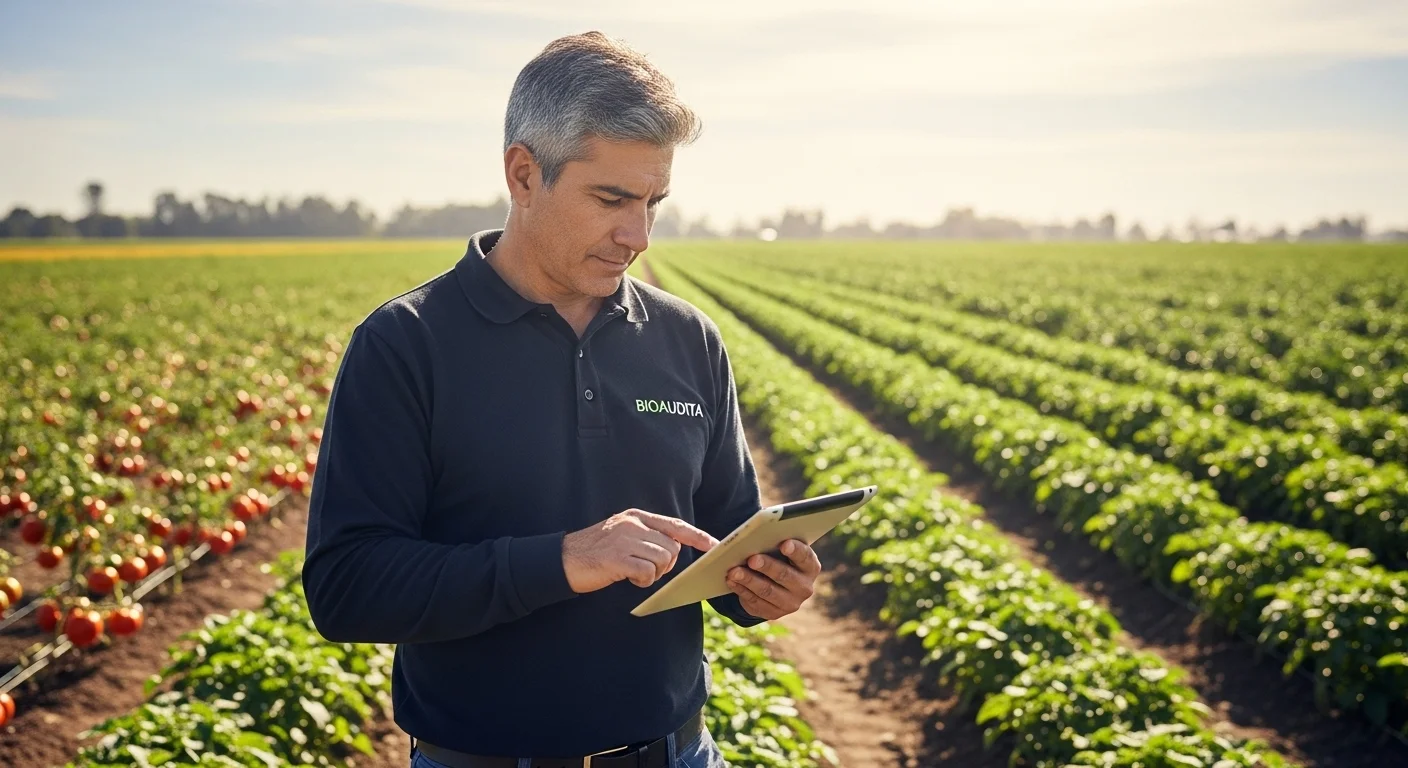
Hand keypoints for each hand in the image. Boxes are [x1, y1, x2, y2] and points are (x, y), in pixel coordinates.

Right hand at [562, 509, 718, 592]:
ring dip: (653, 574)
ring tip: (634, 574)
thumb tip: (673, 549)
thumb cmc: (594, 551)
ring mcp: (624, 540)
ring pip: (662, 560)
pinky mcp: (617, 558)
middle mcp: (632, 525)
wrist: (562, 560)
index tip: (714, 546)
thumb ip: (646, 536)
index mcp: (636, 517)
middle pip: (671, 547)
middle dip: (666, 564)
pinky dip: (642, 581)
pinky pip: (647, 573)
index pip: (674, 525)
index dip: (697, 536)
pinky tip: (628, 579)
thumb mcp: (622, 535)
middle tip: (645, 570)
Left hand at [725, 539, 820, 620]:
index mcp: (810, 567)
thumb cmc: (778, 558)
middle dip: (767, 566)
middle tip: (752, 559)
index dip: (795, 550)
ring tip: (734, 571)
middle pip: (785, 575)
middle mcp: (804, 587)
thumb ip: (774, 541)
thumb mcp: (780, 550)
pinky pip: (755, 601)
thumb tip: (753, 535)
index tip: (784, 543)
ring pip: (767, 591)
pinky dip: (741, 590)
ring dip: (749, 580)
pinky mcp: (773, 613)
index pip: (805, 557)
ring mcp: (790, 603)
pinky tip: (731, 581)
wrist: (776, 585)